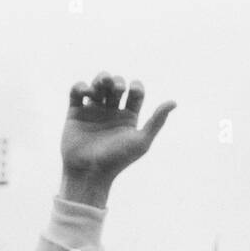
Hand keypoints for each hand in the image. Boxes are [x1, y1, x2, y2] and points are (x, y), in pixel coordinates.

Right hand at [59, 71, 175, 206]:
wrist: (89, 172)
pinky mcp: (75, 114)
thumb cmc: (117, 160)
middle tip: (117, 88)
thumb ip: (157, 121)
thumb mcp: (141, 141)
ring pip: (98, 86)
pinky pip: (77, 92)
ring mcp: (93, 113)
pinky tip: (87, 92)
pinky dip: (81, 86)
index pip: (135, 94)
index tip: (133, 90)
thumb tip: (174, 102)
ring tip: (102, 83)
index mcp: (128, 119)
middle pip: (116, 86)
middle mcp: (111, 114)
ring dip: (101, 78)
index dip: (136, 86)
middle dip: (117, 81)